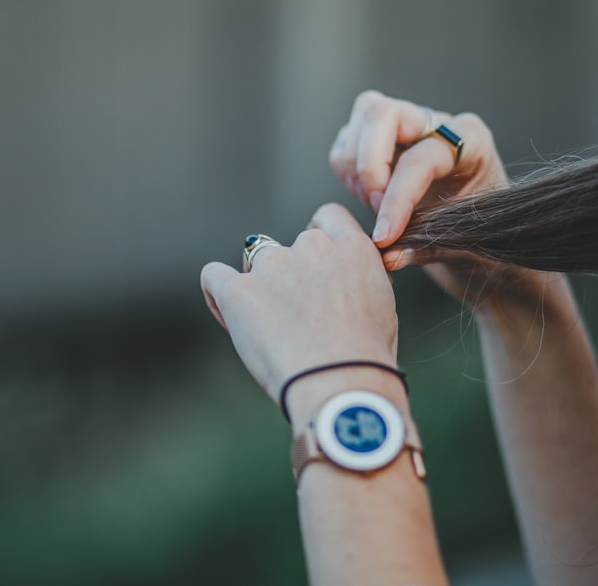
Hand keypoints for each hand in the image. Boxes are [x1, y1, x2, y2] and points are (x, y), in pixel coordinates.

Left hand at [200, 204, 397, 402]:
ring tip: (265, 327)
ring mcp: (272, 266)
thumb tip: (347, 282)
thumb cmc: (366, 357)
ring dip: (257, 285)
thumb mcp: (383, 307)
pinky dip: (217, 292)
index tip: (313, 261)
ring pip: (254, 261)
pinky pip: (214, 275)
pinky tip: (228, 313)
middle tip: (293, 314)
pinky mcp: (238, 291)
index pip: (328, 217)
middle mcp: (311, 246)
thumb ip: (361, 281)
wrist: (339, 381)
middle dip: (288, 272)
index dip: (317, 235)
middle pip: (289, 246)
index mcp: (351, 248)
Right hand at [330, 90, 530, 306]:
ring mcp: (409, 125)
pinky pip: (348, 140)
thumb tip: (388, 256)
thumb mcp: (463, 244)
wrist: (482, 236)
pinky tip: (368, 197)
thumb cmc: (479, 237)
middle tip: (374, 206)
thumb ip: (425, 248)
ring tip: (373, 204)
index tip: (385, 236)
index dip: (396, 199)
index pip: (418, 158)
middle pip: (381, 113)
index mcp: (471, 141)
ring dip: (355, 167)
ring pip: (361, 118)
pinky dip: (348, 171)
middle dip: (367, 165)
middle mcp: (438, 123)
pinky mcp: (383, 139)